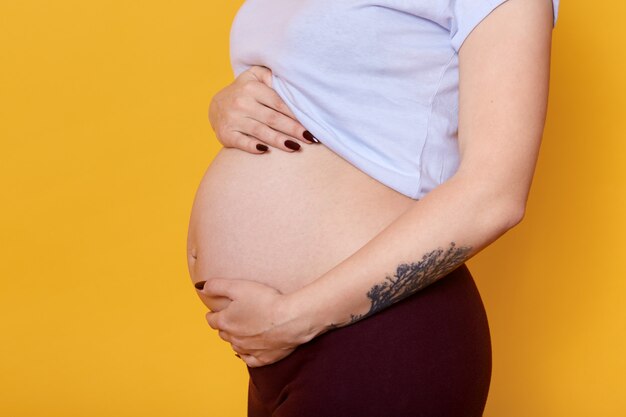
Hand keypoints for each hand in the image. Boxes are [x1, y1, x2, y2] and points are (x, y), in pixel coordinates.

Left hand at [197, 278, 313, 366]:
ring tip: (240, 332)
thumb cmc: (265, 301)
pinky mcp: (263, 358)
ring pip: (235, 346)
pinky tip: (248, 352)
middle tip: (229, 319)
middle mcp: (234, 339)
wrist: (290, 320)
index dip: (212, 315)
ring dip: (235, 339)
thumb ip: (217, 286)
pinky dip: (247, 355)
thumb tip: (202, 287)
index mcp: (226, 322)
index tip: (213, 312)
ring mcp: (249, 350)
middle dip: (224, 326)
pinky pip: (250, 360)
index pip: (211, 320)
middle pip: (223, 333)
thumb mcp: (238, 286)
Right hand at [208, 65, 319, 153]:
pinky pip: (242, 142)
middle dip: (293, 129)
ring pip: (261, 132)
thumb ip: (270, 75)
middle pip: (273, 119)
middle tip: (310, 138)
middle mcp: (241, 103)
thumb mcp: (254, 76)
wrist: (216, 106)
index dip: (295, 114)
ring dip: (279, 141)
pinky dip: (253, 147)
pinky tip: (266, 151)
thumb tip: (288, 79)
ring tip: (296, 147)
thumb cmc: (244, 91)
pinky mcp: (226, 134)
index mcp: (251, 88)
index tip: (311, 122)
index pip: (278, 103)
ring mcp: (233, 119)